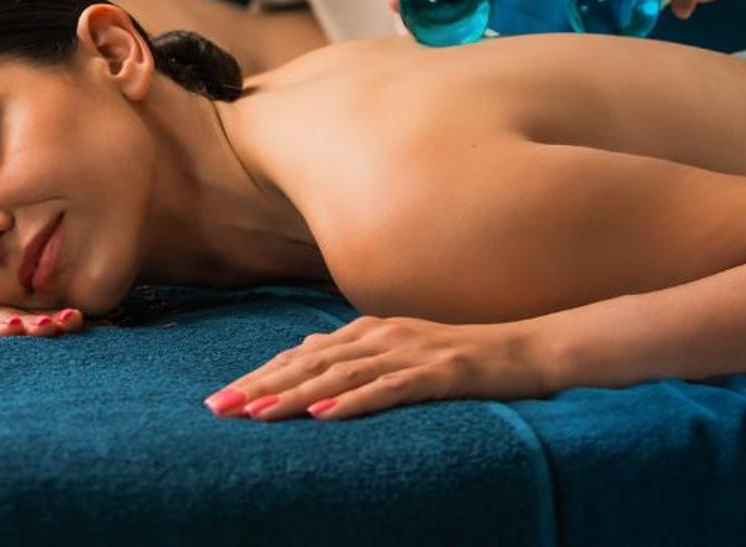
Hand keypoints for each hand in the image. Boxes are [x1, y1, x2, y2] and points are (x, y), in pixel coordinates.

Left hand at [205, 314, 548, 421]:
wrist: (527, 351)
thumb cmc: (464, 358)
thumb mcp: (402, 352)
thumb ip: (356, 354)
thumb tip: (308, 356)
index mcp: (369, 331)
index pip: (301, 354)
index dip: (259, 375)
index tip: (218, 400)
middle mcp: (382, 335)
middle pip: (310, 361)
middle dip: (260, 385)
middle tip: (218, 409)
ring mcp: (410, 352)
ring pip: (341, 375)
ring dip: (294, 395)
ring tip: (256, 414)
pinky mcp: (439, 373)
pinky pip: (390, 389)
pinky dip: (354, 401)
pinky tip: (325, 414)